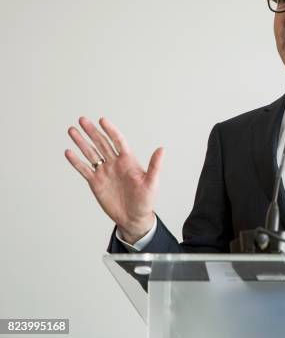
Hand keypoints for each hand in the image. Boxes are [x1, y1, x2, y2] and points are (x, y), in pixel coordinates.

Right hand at [65, 117, 162, 242]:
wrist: (133, 217)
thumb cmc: (146, 200)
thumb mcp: (152, 183)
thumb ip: (155, 166)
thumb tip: (161, 149)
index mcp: (128, 161)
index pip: (118, 141)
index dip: (111, 130)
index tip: (102, 120)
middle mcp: (115, 163)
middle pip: (101, 143)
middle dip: (92, 132)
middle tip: (83, 120)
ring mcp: (104, 172)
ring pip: (91, 153)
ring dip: (81, 142)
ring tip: (72, 130)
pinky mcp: (96, 183)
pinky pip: (84, 169)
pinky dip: (76, 161)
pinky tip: (68, 152)